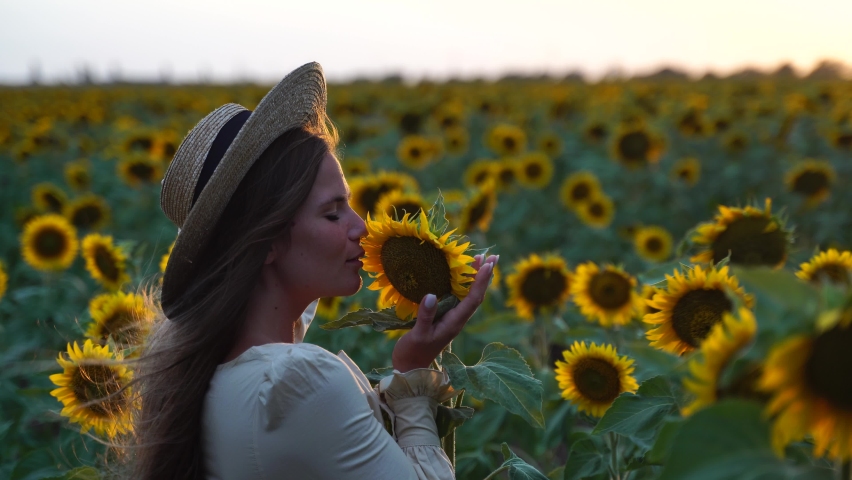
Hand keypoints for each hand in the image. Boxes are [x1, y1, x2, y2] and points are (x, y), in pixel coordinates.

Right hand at [392, 254, 497, 371]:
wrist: (411, 369)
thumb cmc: (413, 353)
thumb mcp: (418, 334)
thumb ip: (426, 316)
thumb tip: (431, 295)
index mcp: (454, 322)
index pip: (473, 299)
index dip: (481, 281)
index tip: (488, 264)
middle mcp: (457, 319)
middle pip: (476, 294)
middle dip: (485, 276)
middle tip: (493, 256)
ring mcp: (452, 318)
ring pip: (469, 295)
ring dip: (476, 278)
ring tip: (481, 259)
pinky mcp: (445, 318)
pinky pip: (458, 297)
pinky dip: (463, 284)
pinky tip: (460, 275)